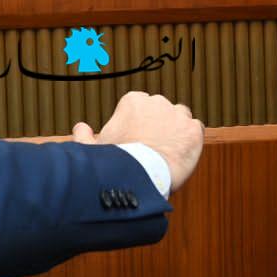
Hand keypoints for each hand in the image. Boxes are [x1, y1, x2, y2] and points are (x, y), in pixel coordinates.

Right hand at [72, 91, 203, 190]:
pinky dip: (190, 141)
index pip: (140, 107)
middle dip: (157, 125)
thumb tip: (80, 128)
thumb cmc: (115, 162)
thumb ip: (83, 135)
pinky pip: (195, 131)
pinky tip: (180, 155)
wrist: (141, 176)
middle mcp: (157, 101)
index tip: (135, 139)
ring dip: (175, 131)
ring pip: (180, 118)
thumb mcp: (91, 148)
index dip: (137, 125)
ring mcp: (178, 115)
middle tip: (151, 147)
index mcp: (133, 100)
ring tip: (167, 151)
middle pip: (161, 111)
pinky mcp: (194, 130)